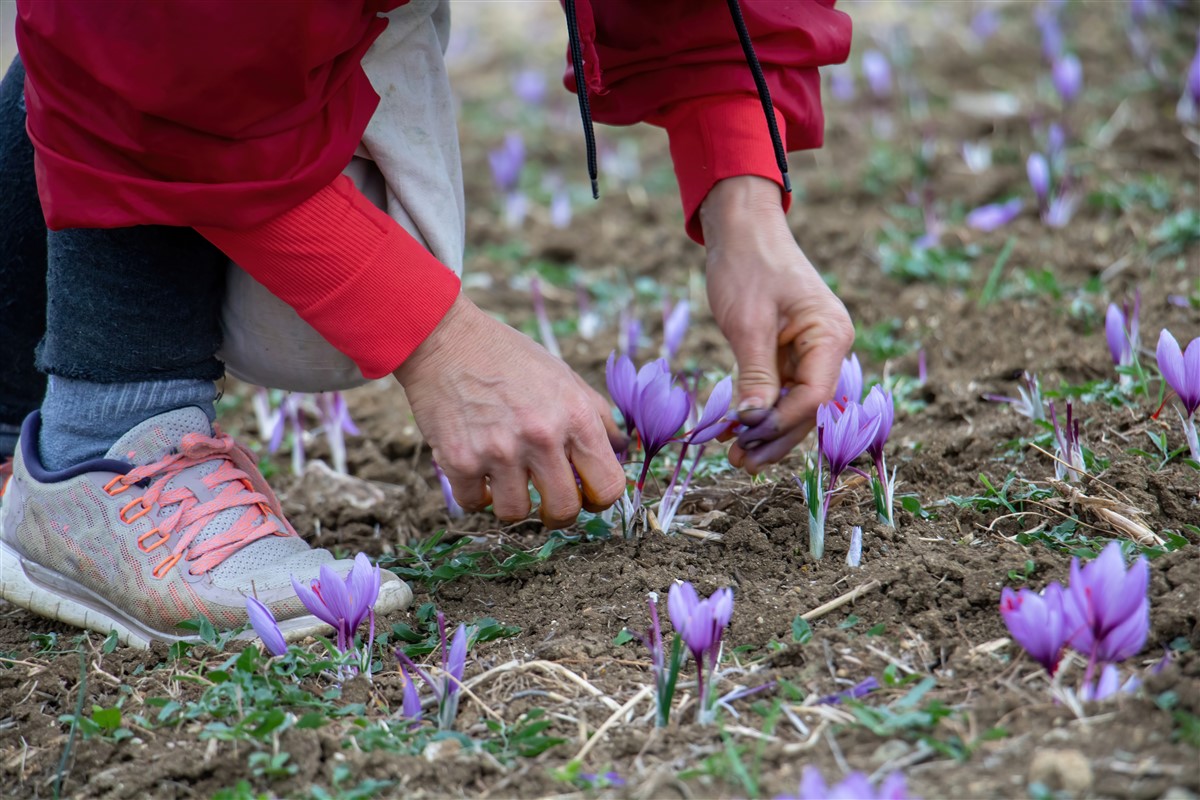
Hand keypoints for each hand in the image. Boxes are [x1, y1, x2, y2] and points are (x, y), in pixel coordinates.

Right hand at [393, 295, 625, 527]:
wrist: (445, 339)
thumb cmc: (508, 356)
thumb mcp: (564, 376)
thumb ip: (595, 415)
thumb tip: (619, 450)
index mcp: (575, 415)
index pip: (608, 485)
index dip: (600, 499)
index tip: (587, 496)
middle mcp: (541, 436)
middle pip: (565, 510)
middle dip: (559, 512)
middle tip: (548, 499)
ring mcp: (499, 451)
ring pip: (516, 513)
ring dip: (514, 502)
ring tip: (508, 478)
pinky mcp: (460, 460)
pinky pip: (474, 504)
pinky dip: (477, 493)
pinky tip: (479, 469)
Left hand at [700, 175, 853, 473]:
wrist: (744, 230)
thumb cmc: (748, 266)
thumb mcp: (747, 322)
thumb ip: (755, 373)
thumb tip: (752, 421)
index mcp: (829, 336)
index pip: (814, 396)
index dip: (781, 423)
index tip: (745, 437)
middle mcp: (828, 347)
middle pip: (807, 408)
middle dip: (774, 438)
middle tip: (739, 463)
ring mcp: (811, 352)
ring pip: (793, 406)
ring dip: (765, 433)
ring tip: (736, 459)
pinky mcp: (790, 353)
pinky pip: (779, 391)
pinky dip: (758, 412)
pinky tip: (734, 433)